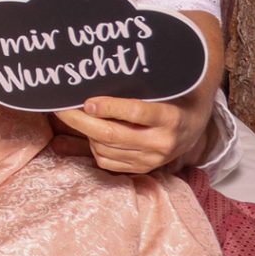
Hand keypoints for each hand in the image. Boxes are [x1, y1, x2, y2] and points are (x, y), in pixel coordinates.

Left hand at [52, 93, 211, 174]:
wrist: (193, 124)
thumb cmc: (170, 98)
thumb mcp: (160, 88)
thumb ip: (132, 90)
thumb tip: (94, 86)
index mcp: (171, 117)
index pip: (136, 112)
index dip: (109, 107)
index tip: (87, 101)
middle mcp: (162, 142)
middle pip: (112, 134)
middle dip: (80, 121)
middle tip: (61, 108)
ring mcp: (153, 159)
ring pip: (105, 149)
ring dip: (85, 133)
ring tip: (76, 118)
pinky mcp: (144, 169)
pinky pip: (108, 162)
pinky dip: (94, 148)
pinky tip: (92, 135)